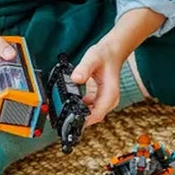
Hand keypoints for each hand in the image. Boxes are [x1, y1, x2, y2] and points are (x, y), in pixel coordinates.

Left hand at [71, 8, 164, 125]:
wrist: (112, 52)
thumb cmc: (104, 55)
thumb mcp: (92, 59)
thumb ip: (84, 69)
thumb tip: (76, 78)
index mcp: (110, 93)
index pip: (98, 114)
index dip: (85, 121)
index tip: (72, 123)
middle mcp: (109, 100)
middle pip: (94, 117)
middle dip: (79, 119)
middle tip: (62, 117)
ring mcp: (104, 100)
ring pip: (91, 113)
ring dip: (79, 113)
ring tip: (63, 108)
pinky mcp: (99, 98)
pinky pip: (89, 108)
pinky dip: (80, 107)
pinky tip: (70, 101)